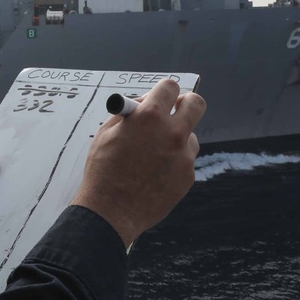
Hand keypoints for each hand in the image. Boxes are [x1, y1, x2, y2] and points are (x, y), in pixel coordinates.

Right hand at [70, 79, 203, 248]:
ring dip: (177, 138)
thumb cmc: (104, 170)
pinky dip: (174, 162)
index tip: (162, 97)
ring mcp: (184, 156)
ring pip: (190, 136)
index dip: (164, 91)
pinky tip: (154, 174)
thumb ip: (130, 112)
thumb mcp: (106, 131)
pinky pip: (185, 160)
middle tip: (175, 111)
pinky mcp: (188, 176)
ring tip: (153, 155)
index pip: (170, 86)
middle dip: (186, 103)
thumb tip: (146, 101)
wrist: (110, 212)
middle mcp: (173, 133)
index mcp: (150, 116)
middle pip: (196, 104)